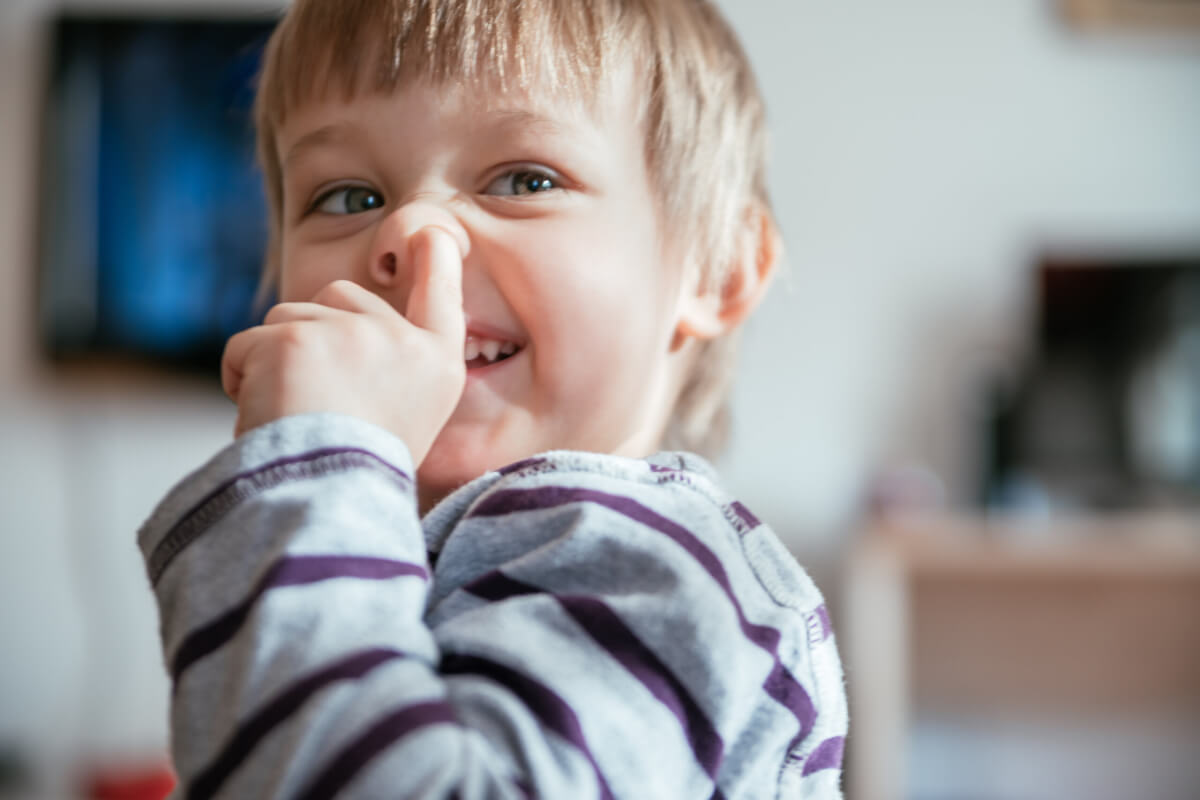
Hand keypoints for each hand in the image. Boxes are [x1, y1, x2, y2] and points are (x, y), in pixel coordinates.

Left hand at [221, 227, 465, 465]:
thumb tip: (343, 325)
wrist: (328, 499)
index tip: (429, 233)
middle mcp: (400, 340)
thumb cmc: (362, 473)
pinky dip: (239, 378)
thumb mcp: (406, 419)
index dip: (434, 257)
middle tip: (317, 399)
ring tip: (291, 417)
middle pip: (340, 297)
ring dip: (274, 361)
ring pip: (286, 318)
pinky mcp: (294, 338)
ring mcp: (349, 333)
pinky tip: (262, 417)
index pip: (441, 294)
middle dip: (315, 332)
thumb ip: (390, 369)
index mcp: (437, 364)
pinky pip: (244, 346)